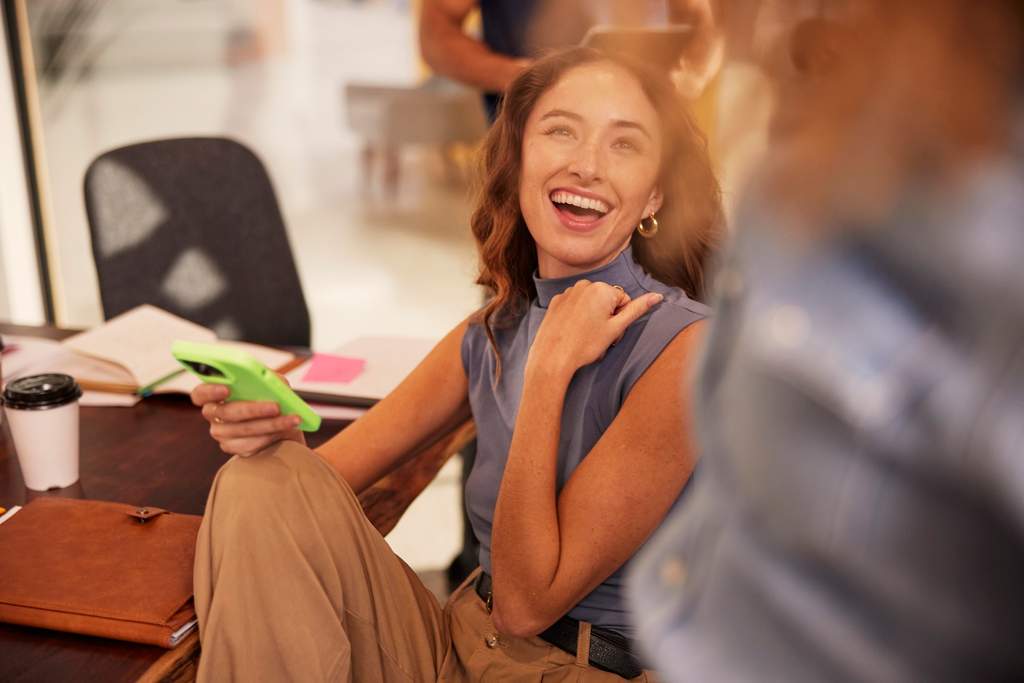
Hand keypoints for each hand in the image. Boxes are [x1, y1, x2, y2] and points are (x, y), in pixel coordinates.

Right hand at [191, 380, 304, 456]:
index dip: (210, 391)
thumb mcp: (270, 383)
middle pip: (227, 412)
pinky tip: (285, 430)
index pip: (200, 393)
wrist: (280, 424)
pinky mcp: (233, 448)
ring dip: (271, 424)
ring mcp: (221, 433)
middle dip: (254, 409)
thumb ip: (268, 379)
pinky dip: (271, 436)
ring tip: (291, 419)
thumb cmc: (270, 397)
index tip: (227, 389)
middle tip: (276, 406)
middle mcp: (213, 415)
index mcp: (214, 394)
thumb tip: (273, 382)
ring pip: (242, 430)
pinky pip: (250, 445)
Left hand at [528, 281, 662, 377]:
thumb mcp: (616, 328)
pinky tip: (572, 331)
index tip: (610, 332)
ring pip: (590, 302)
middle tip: (598, 336)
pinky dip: (576, 316)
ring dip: (592, 316)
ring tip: (584, 335)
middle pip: (606, 300)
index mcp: (602, 289)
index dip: (620, 319)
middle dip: (606, 316)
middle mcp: (584, 284)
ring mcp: (568, 292)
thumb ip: (637, 309)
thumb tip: (657, 296)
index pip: (624, 301)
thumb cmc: (586, 345)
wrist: (553, 358)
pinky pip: (574, 305)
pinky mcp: (556, 301)